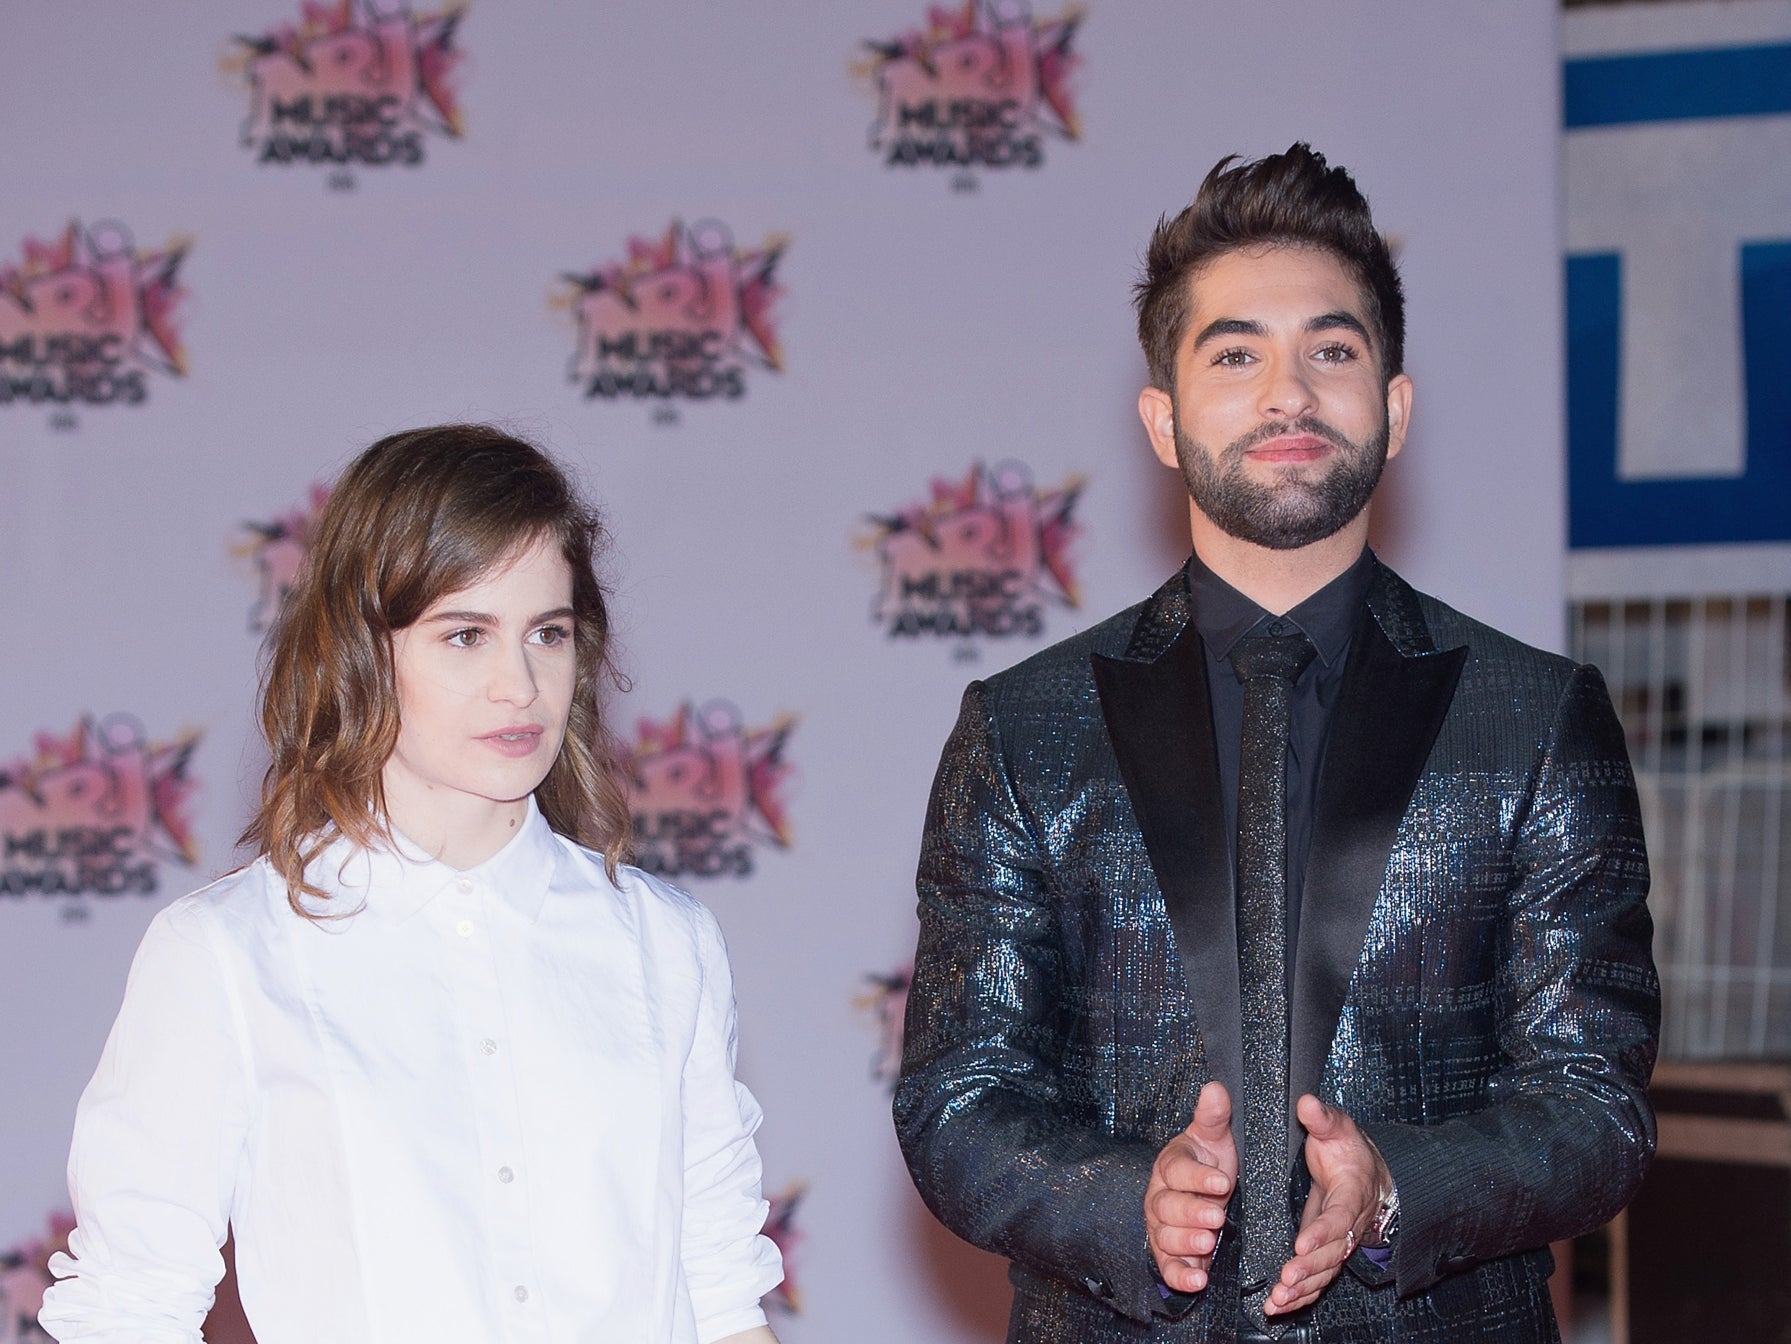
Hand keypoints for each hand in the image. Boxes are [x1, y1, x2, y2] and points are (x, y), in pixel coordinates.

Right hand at [1144, 1081, 1236, 1293]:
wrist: (1204, 1194)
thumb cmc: (1208, 1163)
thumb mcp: (1215, 1138)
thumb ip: (1214, 1116)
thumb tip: (1215, 1088)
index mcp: (1171, 1166)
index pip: (1177, 1170)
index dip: (1198, 1177)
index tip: (1223, 1181)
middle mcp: (1160, 1198)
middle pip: (1167, 1207)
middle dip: (1191, 1212)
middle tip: (1216, 1217)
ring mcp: (1162, 1228)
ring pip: (1166, 1237)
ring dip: (1186, 1242)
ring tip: (1208, 1243)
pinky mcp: (1169, 1256)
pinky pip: (1169, 1268)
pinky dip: (1181, 1277)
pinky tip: (1198, 1281)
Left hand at [1262, 1095, 1390, 1316]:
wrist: (1367, 1172)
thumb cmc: (1348, 1150)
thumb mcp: (1338, 1127)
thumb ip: (1322, 1118)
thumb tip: (1306, 1102)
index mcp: (1353, 1194)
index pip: (1339, 1217)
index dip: (1322, 1232)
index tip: (1301, 1243)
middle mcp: (1349, 1224)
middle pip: (1332, 1252)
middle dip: (1309, 1268)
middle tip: (1286, 1280)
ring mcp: (1339, 1241)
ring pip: (1324, 1271)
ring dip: (1303, 1289)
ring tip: (1279, 1300)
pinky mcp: (1327, 1252)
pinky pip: (1317, 1278)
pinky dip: (1301, 1294)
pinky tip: (1279, 1306)